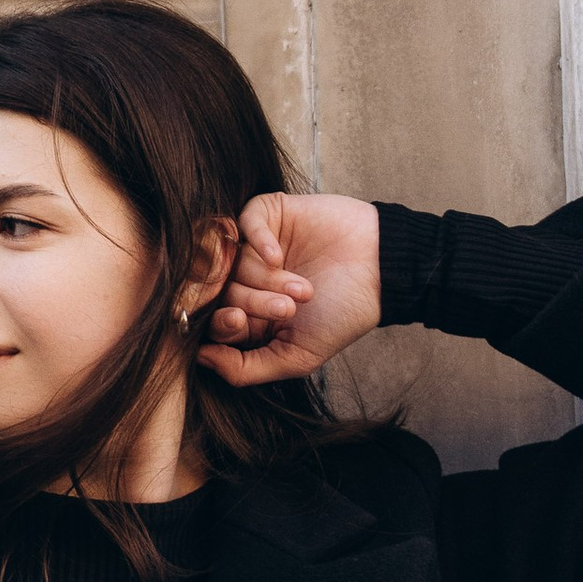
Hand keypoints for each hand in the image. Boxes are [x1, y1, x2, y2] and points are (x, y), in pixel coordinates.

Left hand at [198, 193, 381, 386]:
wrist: (381, 273)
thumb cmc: (343, 315)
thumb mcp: (297, 355)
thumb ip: (247, 368)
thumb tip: (200, 360)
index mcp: (249, 314)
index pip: (211, 318)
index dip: (218, 321)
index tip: (240, 321)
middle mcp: (247, 279)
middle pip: (220, 290)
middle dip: (252, 302)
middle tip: (288, 308)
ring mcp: (255, 245)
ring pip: (232, 259)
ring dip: (266, 278)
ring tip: (303, 289)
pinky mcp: (269, 214)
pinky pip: (244, 222)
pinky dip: (257, 240)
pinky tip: (279, 255)